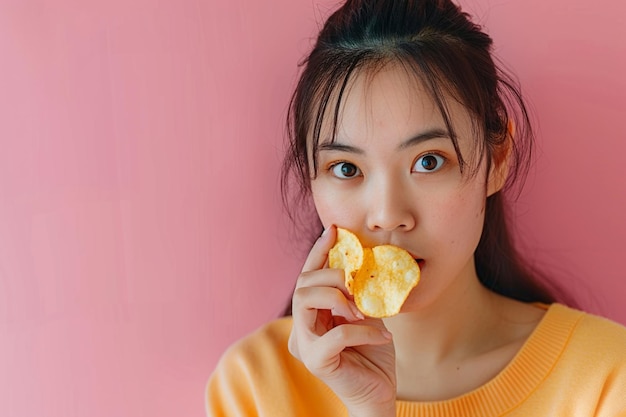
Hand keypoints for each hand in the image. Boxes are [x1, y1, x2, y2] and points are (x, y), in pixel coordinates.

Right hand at [288, 225, 396, 416]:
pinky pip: (336, 333)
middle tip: (357, 286)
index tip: (334, 231)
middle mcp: (301, 328)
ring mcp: (304, 345)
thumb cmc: (372, 356)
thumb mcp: (367, 316)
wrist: (379, 394)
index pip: (308, 276)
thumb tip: (362, 263)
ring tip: (363, 310)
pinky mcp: (316, 361)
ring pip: (307, 300)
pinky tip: (383, 337)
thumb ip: (358, 294)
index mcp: (311, 315)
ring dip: (339, 298)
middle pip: (303, 284)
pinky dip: (363, 331)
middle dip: (333, 275)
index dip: (319, 251)